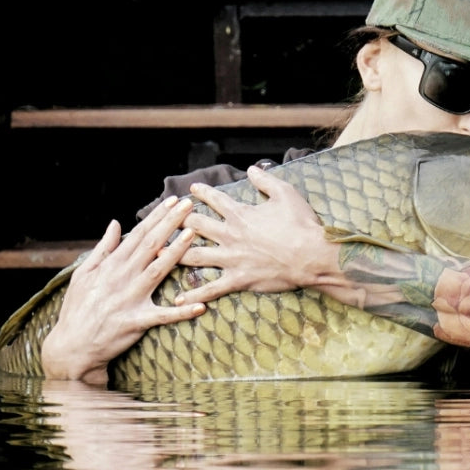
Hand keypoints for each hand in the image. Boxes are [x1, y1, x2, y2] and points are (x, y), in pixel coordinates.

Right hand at [41, 196, 205, 383]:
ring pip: (157, 271)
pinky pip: (163, 316)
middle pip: (151, 245)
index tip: (173, 202)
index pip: (138, 235)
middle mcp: (122, 278)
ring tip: (192, 236)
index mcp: (111, 265)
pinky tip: (200, 306)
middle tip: (190, 207)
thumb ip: (103, 248)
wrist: (72, 346)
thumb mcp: (83, 274)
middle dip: (171, 224)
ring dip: (176, 253)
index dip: (157, 217)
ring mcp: (130, 299)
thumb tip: (116, 223)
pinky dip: (181, 313)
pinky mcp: (136, 322)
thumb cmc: (78, 308)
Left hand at [176, 166, 337, 304]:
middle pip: (195, 227)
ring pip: (194, 257)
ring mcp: (232, 259)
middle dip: (178, 223)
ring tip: (157, 255)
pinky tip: (178, 299)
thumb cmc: (301, 224)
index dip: (202, 193)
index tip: (191, 190)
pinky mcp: (238, 279)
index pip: (215, 200)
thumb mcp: (286, 194)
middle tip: (165, 222)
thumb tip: (252, 169)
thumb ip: (266, 180)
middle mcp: (230, 235)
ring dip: (174, 255)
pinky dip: (194, 295)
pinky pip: (211, 289)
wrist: (311, 256)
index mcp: (241, 214)